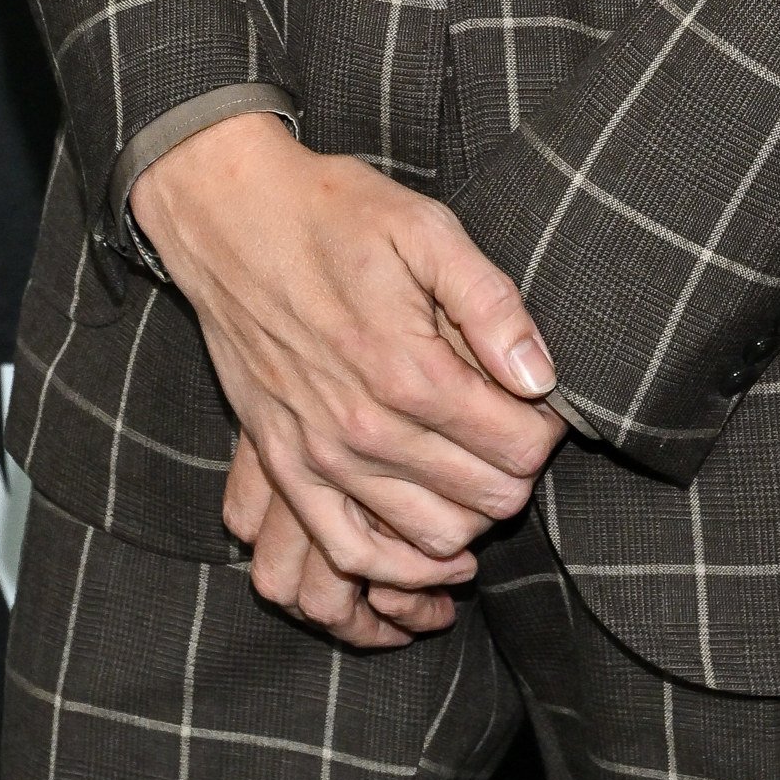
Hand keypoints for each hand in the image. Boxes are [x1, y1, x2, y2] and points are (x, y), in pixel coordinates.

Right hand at [129, 112, 565, 642]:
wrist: (231, 217)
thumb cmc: (334, 213)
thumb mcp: (426, 227)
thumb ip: (490, 302)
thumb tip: (541, 376)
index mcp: (409, 367)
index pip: (518, 446)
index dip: (548, 431)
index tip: (546, 404)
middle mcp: (365, 428)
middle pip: (486, 498)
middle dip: (519, 472)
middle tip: (519, 434)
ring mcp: (319, 456)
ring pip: (431, 537)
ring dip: (475, 519)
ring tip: (485, 475)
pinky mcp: (283, 466)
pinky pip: (349, 552)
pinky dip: (400, 567)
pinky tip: (436, 550)